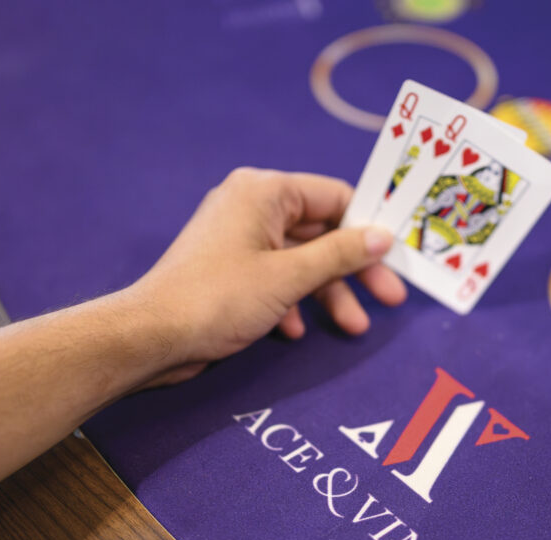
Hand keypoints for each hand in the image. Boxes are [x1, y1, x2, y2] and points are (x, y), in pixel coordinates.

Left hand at [119, 168, 403, 384]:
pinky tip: (295, 331)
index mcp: (265, 192)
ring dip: (328, 293)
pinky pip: (276, 277)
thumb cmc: (218, 298)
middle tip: (390, 299)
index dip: (369, 227)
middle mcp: (252, 207)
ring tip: (352, 327)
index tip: (397, 256)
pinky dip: (292, 302)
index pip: (335, 197)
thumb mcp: (290, 277)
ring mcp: (239, 239)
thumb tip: (382, 237)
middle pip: (322, 232)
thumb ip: (341, 255)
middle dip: (354, 270)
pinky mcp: (230, 270)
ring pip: (301, 260)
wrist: (153, 336)